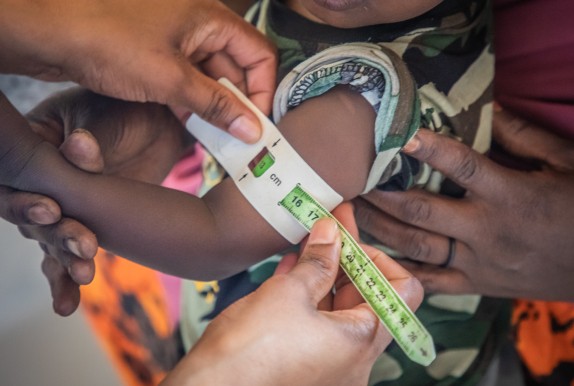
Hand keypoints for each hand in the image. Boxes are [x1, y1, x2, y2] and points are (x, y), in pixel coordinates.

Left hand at [1, 0, 276, 141]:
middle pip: (235, 68)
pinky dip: (191, 102)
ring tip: (217, 140)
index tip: (256, 123)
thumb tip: (253, 129)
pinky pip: (186, 80)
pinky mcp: (156, 54)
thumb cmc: (108, 41)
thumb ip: (216, 106)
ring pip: (210, 78)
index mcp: (210, 18)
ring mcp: (175, 39)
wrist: (48, 32)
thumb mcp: (170, 79)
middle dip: (238, 105)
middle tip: (237, 141)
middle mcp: (197, 25)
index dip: (262, 90)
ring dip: (214, 108)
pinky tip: (191, 126)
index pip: (258, 54)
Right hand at [1, 88, 188, 314]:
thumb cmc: (132, 107)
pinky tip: (66, 305)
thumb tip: (78, 151)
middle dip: (54, 233)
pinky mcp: (87, 220)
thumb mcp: (110, 115)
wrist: (161, 124)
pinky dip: (67, 276)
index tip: (51, 210)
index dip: (26, 197)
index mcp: (34, 141)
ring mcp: (63, 201)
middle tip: (83, 243)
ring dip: (64, 258)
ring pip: (50, 237)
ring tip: (84, 274)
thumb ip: (92, 137)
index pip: (14, 176)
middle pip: (30, 214)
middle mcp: (40, 176)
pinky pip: (68, 252)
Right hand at [161, 215, 422, 385]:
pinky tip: (291, 268)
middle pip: (367, 297)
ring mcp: (330, 365)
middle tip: (329, 224)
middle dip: (347, 257)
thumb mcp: (288, 294)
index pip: (401, 291)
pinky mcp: (304, 364)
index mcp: (362, 343)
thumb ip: (318, 261)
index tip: (347, 239)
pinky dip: (310, 295)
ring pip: (339, 309)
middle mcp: (354, 360)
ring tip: (308, 240)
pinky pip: (318, 324)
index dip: (376, 258)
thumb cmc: (248, 351)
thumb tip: (332, 232)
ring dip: (325, 272)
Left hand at [354, 107, 573, 300]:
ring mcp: (479, 262)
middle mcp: (486, 229)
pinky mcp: (479, 285)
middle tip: (348, 178)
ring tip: (351, 212)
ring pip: (416, 245)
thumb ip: (525, 137)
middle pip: (420, 209)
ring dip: (379, 228)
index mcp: (509, 194)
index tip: (395, 132)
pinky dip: (401, 271)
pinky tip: (374, 257)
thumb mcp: (567, 163)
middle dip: (380, 194)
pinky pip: (432, 281)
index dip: (425, 147)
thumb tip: (488, 109)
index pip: (460, 165)